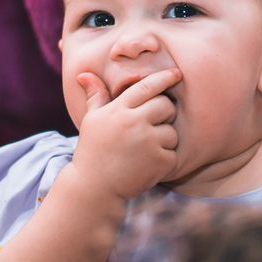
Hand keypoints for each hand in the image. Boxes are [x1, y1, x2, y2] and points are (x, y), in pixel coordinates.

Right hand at [70, 68, 181, 200]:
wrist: (94, 188)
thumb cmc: (93, 151)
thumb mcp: (92, 121)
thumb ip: (95, 96)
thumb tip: (84, 74)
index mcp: (118, 109)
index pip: (147, 86)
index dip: (164, 78)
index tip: (177, 73)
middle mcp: (134, 122)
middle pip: (166, 106)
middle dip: (165, 113)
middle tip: (153, 125)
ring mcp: (148, 142)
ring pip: (172, 132)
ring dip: (164, 140)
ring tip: (144, 151)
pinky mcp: (159, 161)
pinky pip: (173, 154)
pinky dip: (165, 161)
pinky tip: (147, 166)